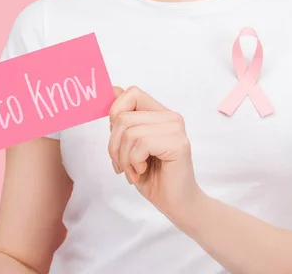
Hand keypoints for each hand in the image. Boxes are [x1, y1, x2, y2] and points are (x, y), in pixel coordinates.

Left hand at [108, 86, 204, 218]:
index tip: (116, 139)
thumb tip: (112, 88)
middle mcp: (170, 117)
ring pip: (129, 132)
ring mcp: (176, 129)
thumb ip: (123, 119)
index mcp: (159, 113)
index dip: (115, 113)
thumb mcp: (129, 145)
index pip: (131, 93)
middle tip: (122, 165)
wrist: (176, 204)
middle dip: (114, 146)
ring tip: (134, 171)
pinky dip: (134, 162)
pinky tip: (142, 171)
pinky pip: (140, 144)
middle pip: (123, 116)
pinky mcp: (178, 144)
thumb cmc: (153, 176)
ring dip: (123, 158)